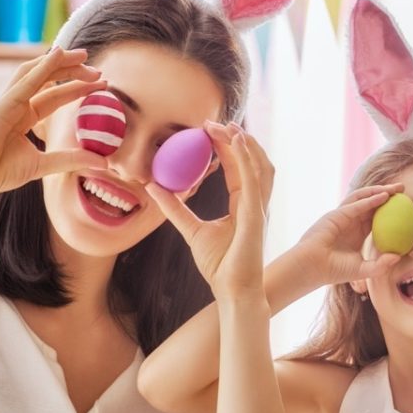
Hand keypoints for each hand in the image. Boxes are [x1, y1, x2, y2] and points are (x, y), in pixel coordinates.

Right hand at [0, 47, 109, 201]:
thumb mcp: (43, 164)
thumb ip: (72, 160)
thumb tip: (104, 163)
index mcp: (25, 116)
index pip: (56, 95)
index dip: (78, 88)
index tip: (101, 84)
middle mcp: (17, 103)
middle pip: (49, 79)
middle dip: (73, 71)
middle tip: (98, 70)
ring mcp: (9, 100)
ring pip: (37, 72)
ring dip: (61, 61)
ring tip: (84, 56)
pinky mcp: (4, 103)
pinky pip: (26, 80)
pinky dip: (43, 66)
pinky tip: (58, 54)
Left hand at [145, 122, 273, 300]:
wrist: (232, 290)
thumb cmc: (219, 266)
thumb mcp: (192, 230)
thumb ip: (176, 209)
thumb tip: (153, 187)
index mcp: (244, 206)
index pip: (239, 169)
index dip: (227, 148)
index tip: (209, 130)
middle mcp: (255, 204)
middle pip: (252, 162)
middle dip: (237, 139)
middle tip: (215, 122)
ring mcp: (258, 208)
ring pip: (259, 165)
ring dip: (245, 143)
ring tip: (229, 126)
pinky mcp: (255, 214)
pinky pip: (253, 179)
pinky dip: (247, 158)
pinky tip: (237, 141)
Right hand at [291, 184, 402, 287]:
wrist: (313, 267)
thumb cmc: (334, 270)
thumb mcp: (363, 269)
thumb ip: (380, 265)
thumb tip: (398, 257)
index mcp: (357, 233)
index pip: (377, 217)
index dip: (391, 210)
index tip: (407, 207)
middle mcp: (351, 222)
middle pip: (372, 203)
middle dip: (388, 194)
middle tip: (405, 190)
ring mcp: (343, 216)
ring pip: (363, 198)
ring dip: (380, 191)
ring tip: (396, 188)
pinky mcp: (337, 215)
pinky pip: (356, 205)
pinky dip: (370, 199)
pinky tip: (384, 196)